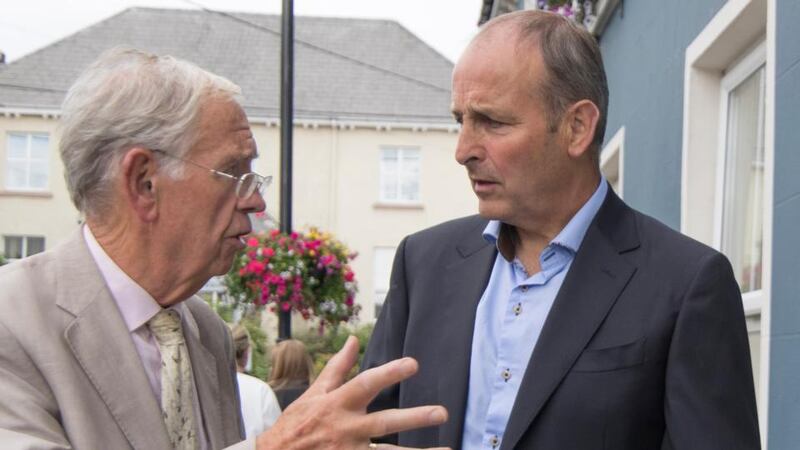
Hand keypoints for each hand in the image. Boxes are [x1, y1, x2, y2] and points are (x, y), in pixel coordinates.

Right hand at [256, 335, 449, 449]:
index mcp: (337, 404)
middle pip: (385, 423)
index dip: (390, 373)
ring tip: (446, 449)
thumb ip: (338, 367)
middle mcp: (346, 429)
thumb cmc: (296, 424)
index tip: (414, 364)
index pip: (367, 384)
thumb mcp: (314, 392)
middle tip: (442, 413)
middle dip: (414, 418)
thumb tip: (354, 340)